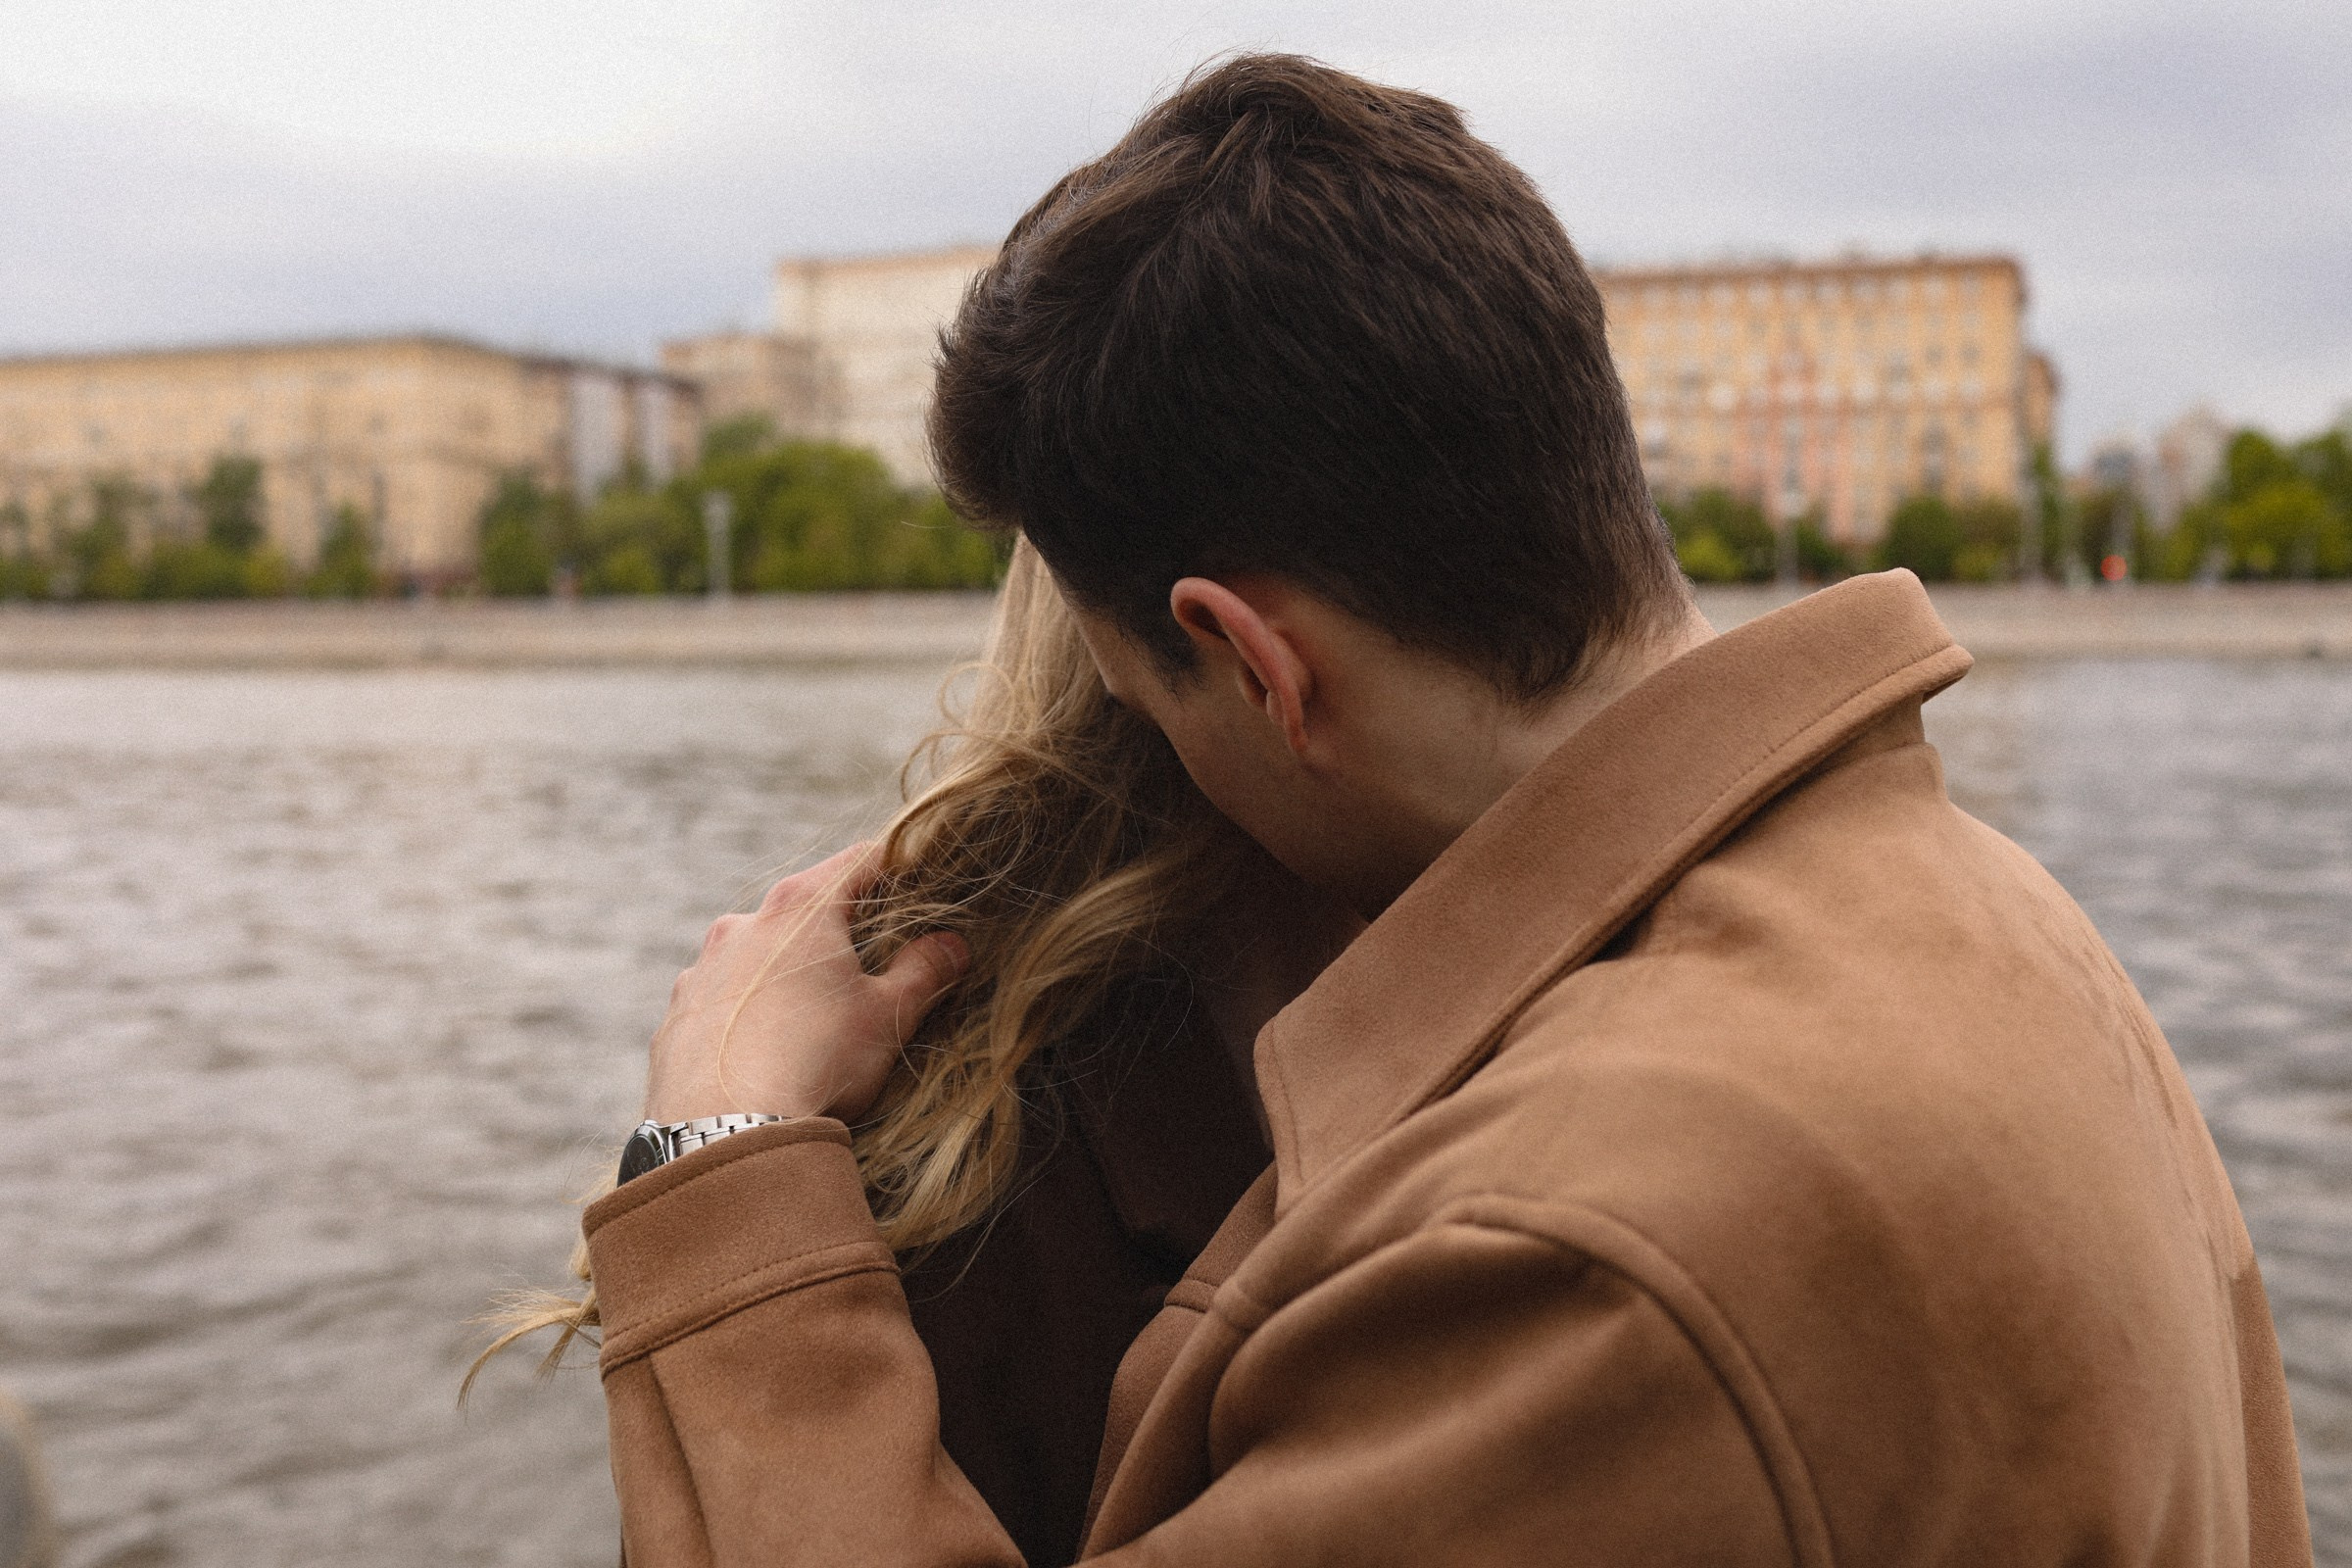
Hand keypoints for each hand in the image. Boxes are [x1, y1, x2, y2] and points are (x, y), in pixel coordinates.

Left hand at [641, 843, 968, 1125]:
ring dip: (786, 975)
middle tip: (871, 970)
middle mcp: (742, 926)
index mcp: (800, 908)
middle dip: (839, 933)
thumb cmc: (818, 1062)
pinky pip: (720, 1002)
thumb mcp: (889, 1016)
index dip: (897, 870)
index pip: (860, 860)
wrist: (728, 1133)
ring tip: (813, 1023)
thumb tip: (952, 945)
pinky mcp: (675, 1019)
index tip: (920, 890)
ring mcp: (701, 971)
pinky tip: (765, 1055)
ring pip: (756, 956)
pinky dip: (745, 1015)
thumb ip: (926, 971)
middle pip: (804, 909)